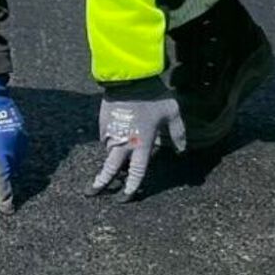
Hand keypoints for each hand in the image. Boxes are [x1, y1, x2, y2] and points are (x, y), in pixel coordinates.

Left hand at [0, 77, 24, 213]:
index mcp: (0, 149)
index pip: (3, 179)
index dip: (4, 197)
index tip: (7, 211)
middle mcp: (15, 147)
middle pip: (8, 174)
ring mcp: (21, 140)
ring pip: (13, 165)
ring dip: (2, 171)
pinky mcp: (22, 134)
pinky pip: (16, 154)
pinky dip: (7, 160)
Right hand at [88, 80, 185, 199]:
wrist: (130, 77)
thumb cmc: (153, 95)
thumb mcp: (172, 113)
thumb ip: (178, 133)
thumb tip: (181, 150)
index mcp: (142, 144)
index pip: (136, 173)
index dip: (131, 187)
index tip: (125, 197)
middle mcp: (124, 143)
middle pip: (110, 169)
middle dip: (101, 183)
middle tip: (92, 193)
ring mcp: (111, 133)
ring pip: (107, 153)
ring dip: (108, 161)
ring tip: (106, 168)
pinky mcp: (103, 122)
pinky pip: (105, 137)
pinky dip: (109, 141)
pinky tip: (115, 138)